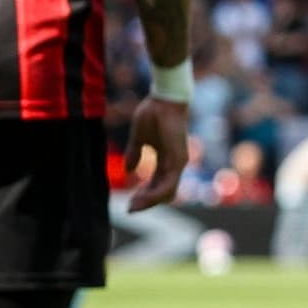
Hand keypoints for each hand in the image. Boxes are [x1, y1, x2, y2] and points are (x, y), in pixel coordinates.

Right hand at [124, 97, 190, 211]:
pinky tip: (143, 198)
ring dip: (150, 202)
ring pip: (167, 193)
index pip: (157, 184)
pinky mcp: (178, 161)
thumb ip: (134, 154)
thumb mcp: (139, 138)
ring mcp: (178, 164)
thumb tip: (128, 171)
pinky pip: (168, 185)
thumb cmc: (153, 113)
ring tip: (134, 206)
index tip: (129, 201)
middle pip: (163, 193)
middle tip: (130, 208)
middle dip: (146, 203)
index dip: (144, 195)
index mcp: (165, 159)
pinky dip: (156, 194)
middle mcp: (174, 164)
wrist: (164, 99)